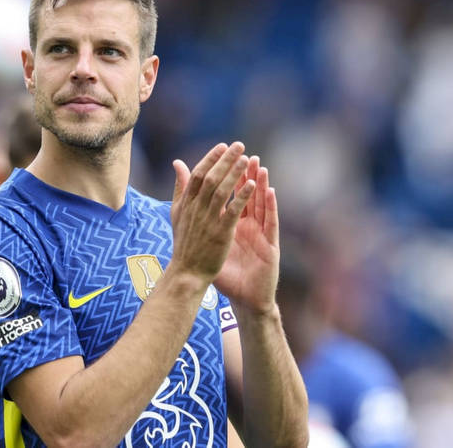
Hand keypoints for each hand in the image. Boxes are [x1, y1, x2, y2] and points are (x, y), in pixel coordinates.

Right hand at [169, 142, 255, 283]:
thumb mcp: (177, 212)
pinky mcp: (220, 233)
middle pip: (210, 178)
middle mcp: (195, 209)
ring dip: (235, 174)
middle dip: (225, 160)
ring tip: (247, 159)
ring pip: (221, 191)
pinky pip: (232, 211)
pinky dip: (242, 197)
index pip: (197, 174)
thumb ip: (180, 187)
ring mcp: (207, 221)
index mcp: (185, 203)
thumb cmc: (184, 242)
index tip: (223, 146)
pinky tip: (253, 185)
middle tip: (239, 145)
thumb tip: (177, 163)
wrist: (187, 272)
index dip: (211, 158)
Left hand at [214, 156, 280, 314]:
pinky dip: (271, 206)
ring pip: (261, 204)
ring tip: (259, 164)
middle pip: (247, 195)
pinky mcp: (271, 245)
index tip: (221, 159)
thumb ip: (199, 228)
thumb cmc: (228, 274)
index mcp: (234, 224)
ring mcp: (261, 234)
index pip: (231, 196)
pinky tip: (270, 191)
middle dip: (245, 174)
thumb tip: (181, 213)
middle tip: (243, 152)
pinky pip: (270, 222)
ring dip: (260, 184)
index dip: (227, 178)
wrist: (246, 299)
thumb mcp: (210, 248)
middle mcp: (249, 226)